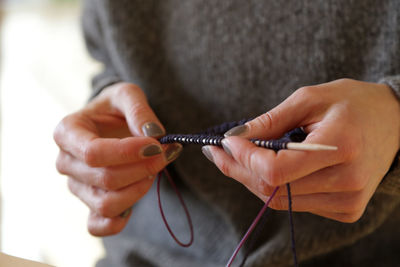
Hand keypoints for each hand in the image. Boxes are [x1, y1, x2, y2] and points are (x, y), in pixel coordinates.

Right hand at [54, 82, 181, 235]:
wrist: (110, 123)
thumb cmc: (115, 108)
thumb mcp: (127, 95)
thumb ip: (139, 109)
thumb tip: (153, 135)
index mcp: (67, 132)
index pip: (94, 152)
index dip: (128, 153)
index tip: (156, 145)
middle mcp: (66, 162)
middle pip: (105, 179)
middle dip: (143, 169)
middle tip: (166, 153)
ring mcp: (77, 186)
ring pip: (106, 204)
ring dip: (139, 190)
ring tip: (153, 170)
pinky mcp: (90, 204)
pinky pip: (99, 226)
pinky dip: (120, 221)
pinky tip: (136, 199)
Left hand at [203, 79, 399, 221]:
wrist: (395, 123)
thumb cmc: (353, 103)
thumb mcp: (310, 98)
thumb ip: (271, 120)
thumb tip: (235, 136)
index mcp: (342, 147)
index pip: (276, 170)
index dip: (244, 158)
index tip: (226, 141)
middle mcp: (347, 182)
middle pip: (272, 189)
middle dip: (238, 170)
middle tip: (216, 153)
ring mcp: (348, 201)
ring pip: (280, 200)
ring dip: (252, 179)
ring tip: (235, 158)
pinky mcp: (346, 210)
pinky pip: (296, 204)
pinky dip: (275, 187)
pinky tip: (268, 168)